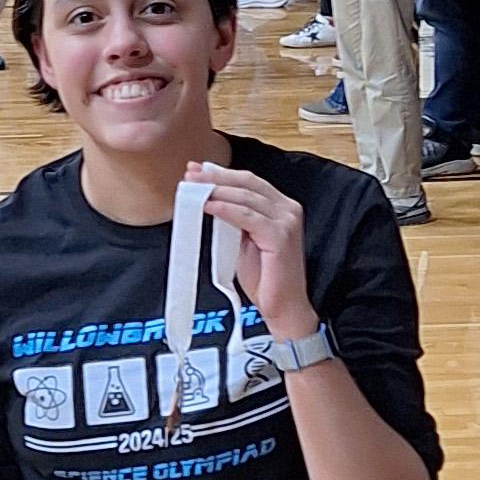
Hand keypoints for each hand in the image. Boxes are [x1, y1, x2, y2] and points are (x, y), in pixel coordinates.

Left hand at [191, 161, 315, 339]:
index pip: (249, 182)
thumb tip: (210, 202)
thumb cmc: (266, 280)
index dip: (222, 174)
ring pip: (246, 196)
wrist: (283, 308)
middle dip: (216, 177)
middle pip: (248, 182)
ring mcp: (287, 221)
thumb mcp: (243, 242)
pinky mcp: (280, 235)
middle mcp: (288, 209)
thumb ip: (233, 221)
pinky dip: (225, 209)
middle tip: (191, 174)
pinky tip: (208, 206)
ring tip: (194, 188)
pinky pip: (247, 216)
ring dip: (217, 189)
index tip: (197, 171)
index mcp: (281, 208)